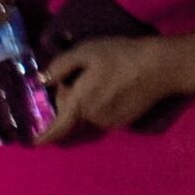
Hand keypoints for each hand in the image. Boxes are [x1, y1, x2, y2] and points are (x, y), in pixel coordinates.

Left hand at [37, 36, 176, 145]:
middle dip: (68, 100)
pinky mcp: (124, 122)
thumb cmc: (121, 56)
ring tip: (100, 78)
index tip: (33, 142)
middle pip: (71, 114)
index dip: (44, 136)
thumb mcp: (86, 52)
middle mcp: (92, 118)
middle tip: (78, 77)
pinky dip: (99, 105)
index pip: (57, 127)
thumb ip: (60, 66)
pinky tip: (113, 86)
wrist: (160, 67)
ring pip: (87, 114)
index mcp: (79, 103)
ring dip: (85, 102)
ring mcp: (109, 122)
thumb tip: (41, 80)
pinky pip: (102, 115)